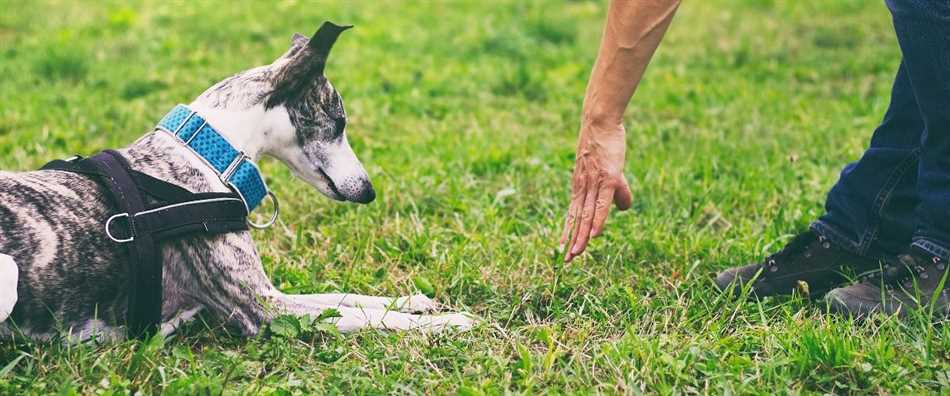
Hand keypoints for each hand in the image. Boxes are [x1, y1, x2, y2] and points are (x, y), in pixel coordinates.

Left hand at [560, 120, 632, 261]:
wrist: (600, 122)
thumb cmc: (605, 145)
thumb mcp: (611, 171)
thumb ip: (618, 192)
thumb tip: (624, 209)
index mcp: (580, 187)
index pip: (573, 214)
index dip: (568, 232)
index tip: (562, 250)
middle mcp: (583, 188)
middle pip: (577, 219)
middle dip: (571, 240)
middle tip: (565, 261)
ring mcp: (594, 183)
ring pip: (587, 215)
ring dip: (582, 236)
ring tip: (576, 254)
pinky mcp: (608, 178)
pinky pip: (602, 204)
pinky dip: (598, 220)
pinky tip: (595, 234)